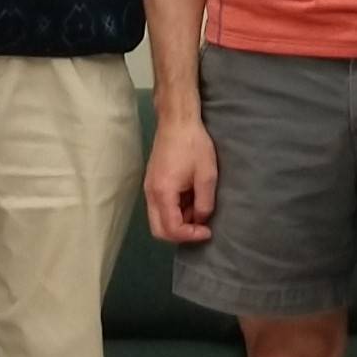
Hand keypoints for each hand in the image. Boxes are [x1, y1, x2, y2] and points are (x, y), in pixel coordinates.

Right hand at [143, 113, 218, 242]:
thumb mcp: (206, 176)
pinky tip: (190, 200)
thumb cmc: (193, 145)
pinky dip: (174, 212)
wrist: (177, 121)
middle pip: (159, 231)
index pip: (171, 229)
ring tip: (198, 210)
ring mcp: (148, 188)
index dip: (190, 236)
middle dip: (180, 235)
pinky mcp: (152, 183)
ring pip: (158, 220)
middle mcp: (150, 194)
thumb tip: (200, 220)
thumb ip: (204, 203)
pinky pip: (159, 208)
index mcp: (163, 193)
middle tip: (200, 228)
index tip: (208, 231)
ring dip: (178, 223)